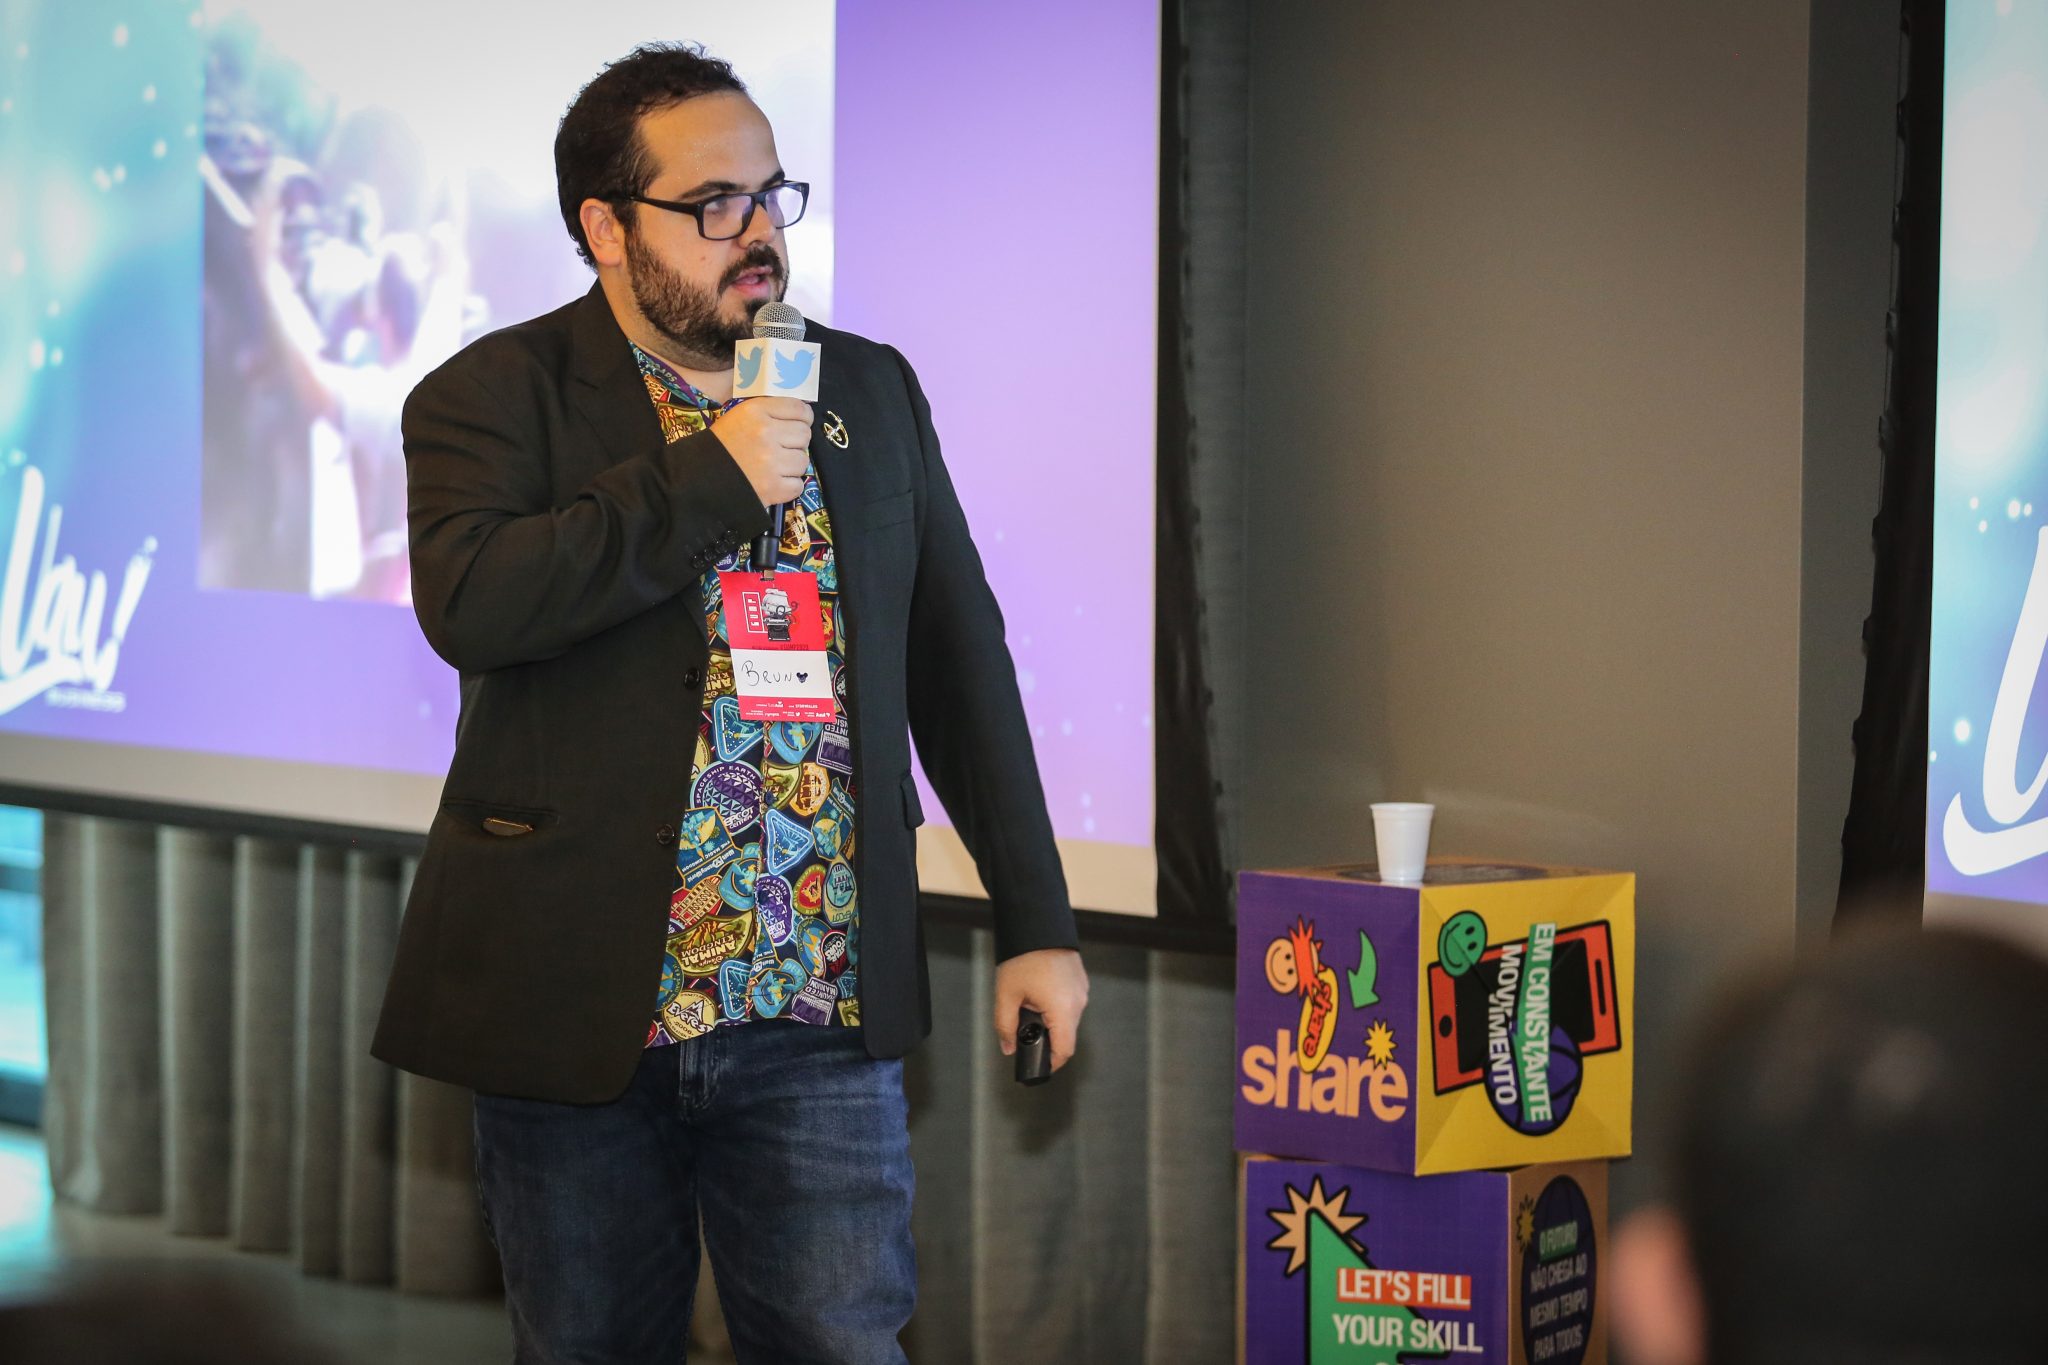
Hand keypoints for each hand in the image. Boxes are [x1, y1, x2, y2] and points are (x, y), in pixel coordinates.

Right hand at [713, 398, 812, 506]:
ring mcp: (771, 462)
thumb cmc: (721, 446)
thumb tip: (802, 414)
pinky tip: (773, 482)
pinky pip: (798, 485)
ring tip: (775, 467)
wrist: (699, 478)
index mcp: (756, 411)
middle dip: (796, 442)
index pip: (799, 409)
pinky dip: (788, 486)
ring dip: (792, 466)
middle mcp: (766, 433)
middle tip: (782, 448)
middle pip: (805, 435)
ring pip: (803, 461)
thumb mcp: (740, 416)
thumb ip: (769, 412)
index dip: (803, 418)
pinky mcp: (773, 487)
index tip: (797, 425)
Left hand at [994, 948, 1088, 1073]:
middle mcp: (1078, 1002)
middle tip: (1024, 1030)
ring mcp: (1082, 990)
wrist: (1039, 924)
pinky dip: (1056, 1006)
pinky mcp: (1080, 981)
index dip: (1052, 1063)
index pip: (1064, 1050)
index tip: (1038, 1066)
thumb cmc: (1023, 957)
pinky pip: (1070, 1003)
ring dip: (1050, 1020)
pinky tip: (1038, 993)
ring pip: (1068, 1019)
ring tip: (1028, 1004)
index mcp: (1062, 1009)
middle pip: (1066, 1035)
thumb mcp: (1006, 995)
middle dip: (1046, 1038)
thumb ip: (1005, 1027)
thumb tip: (1008, 1048)